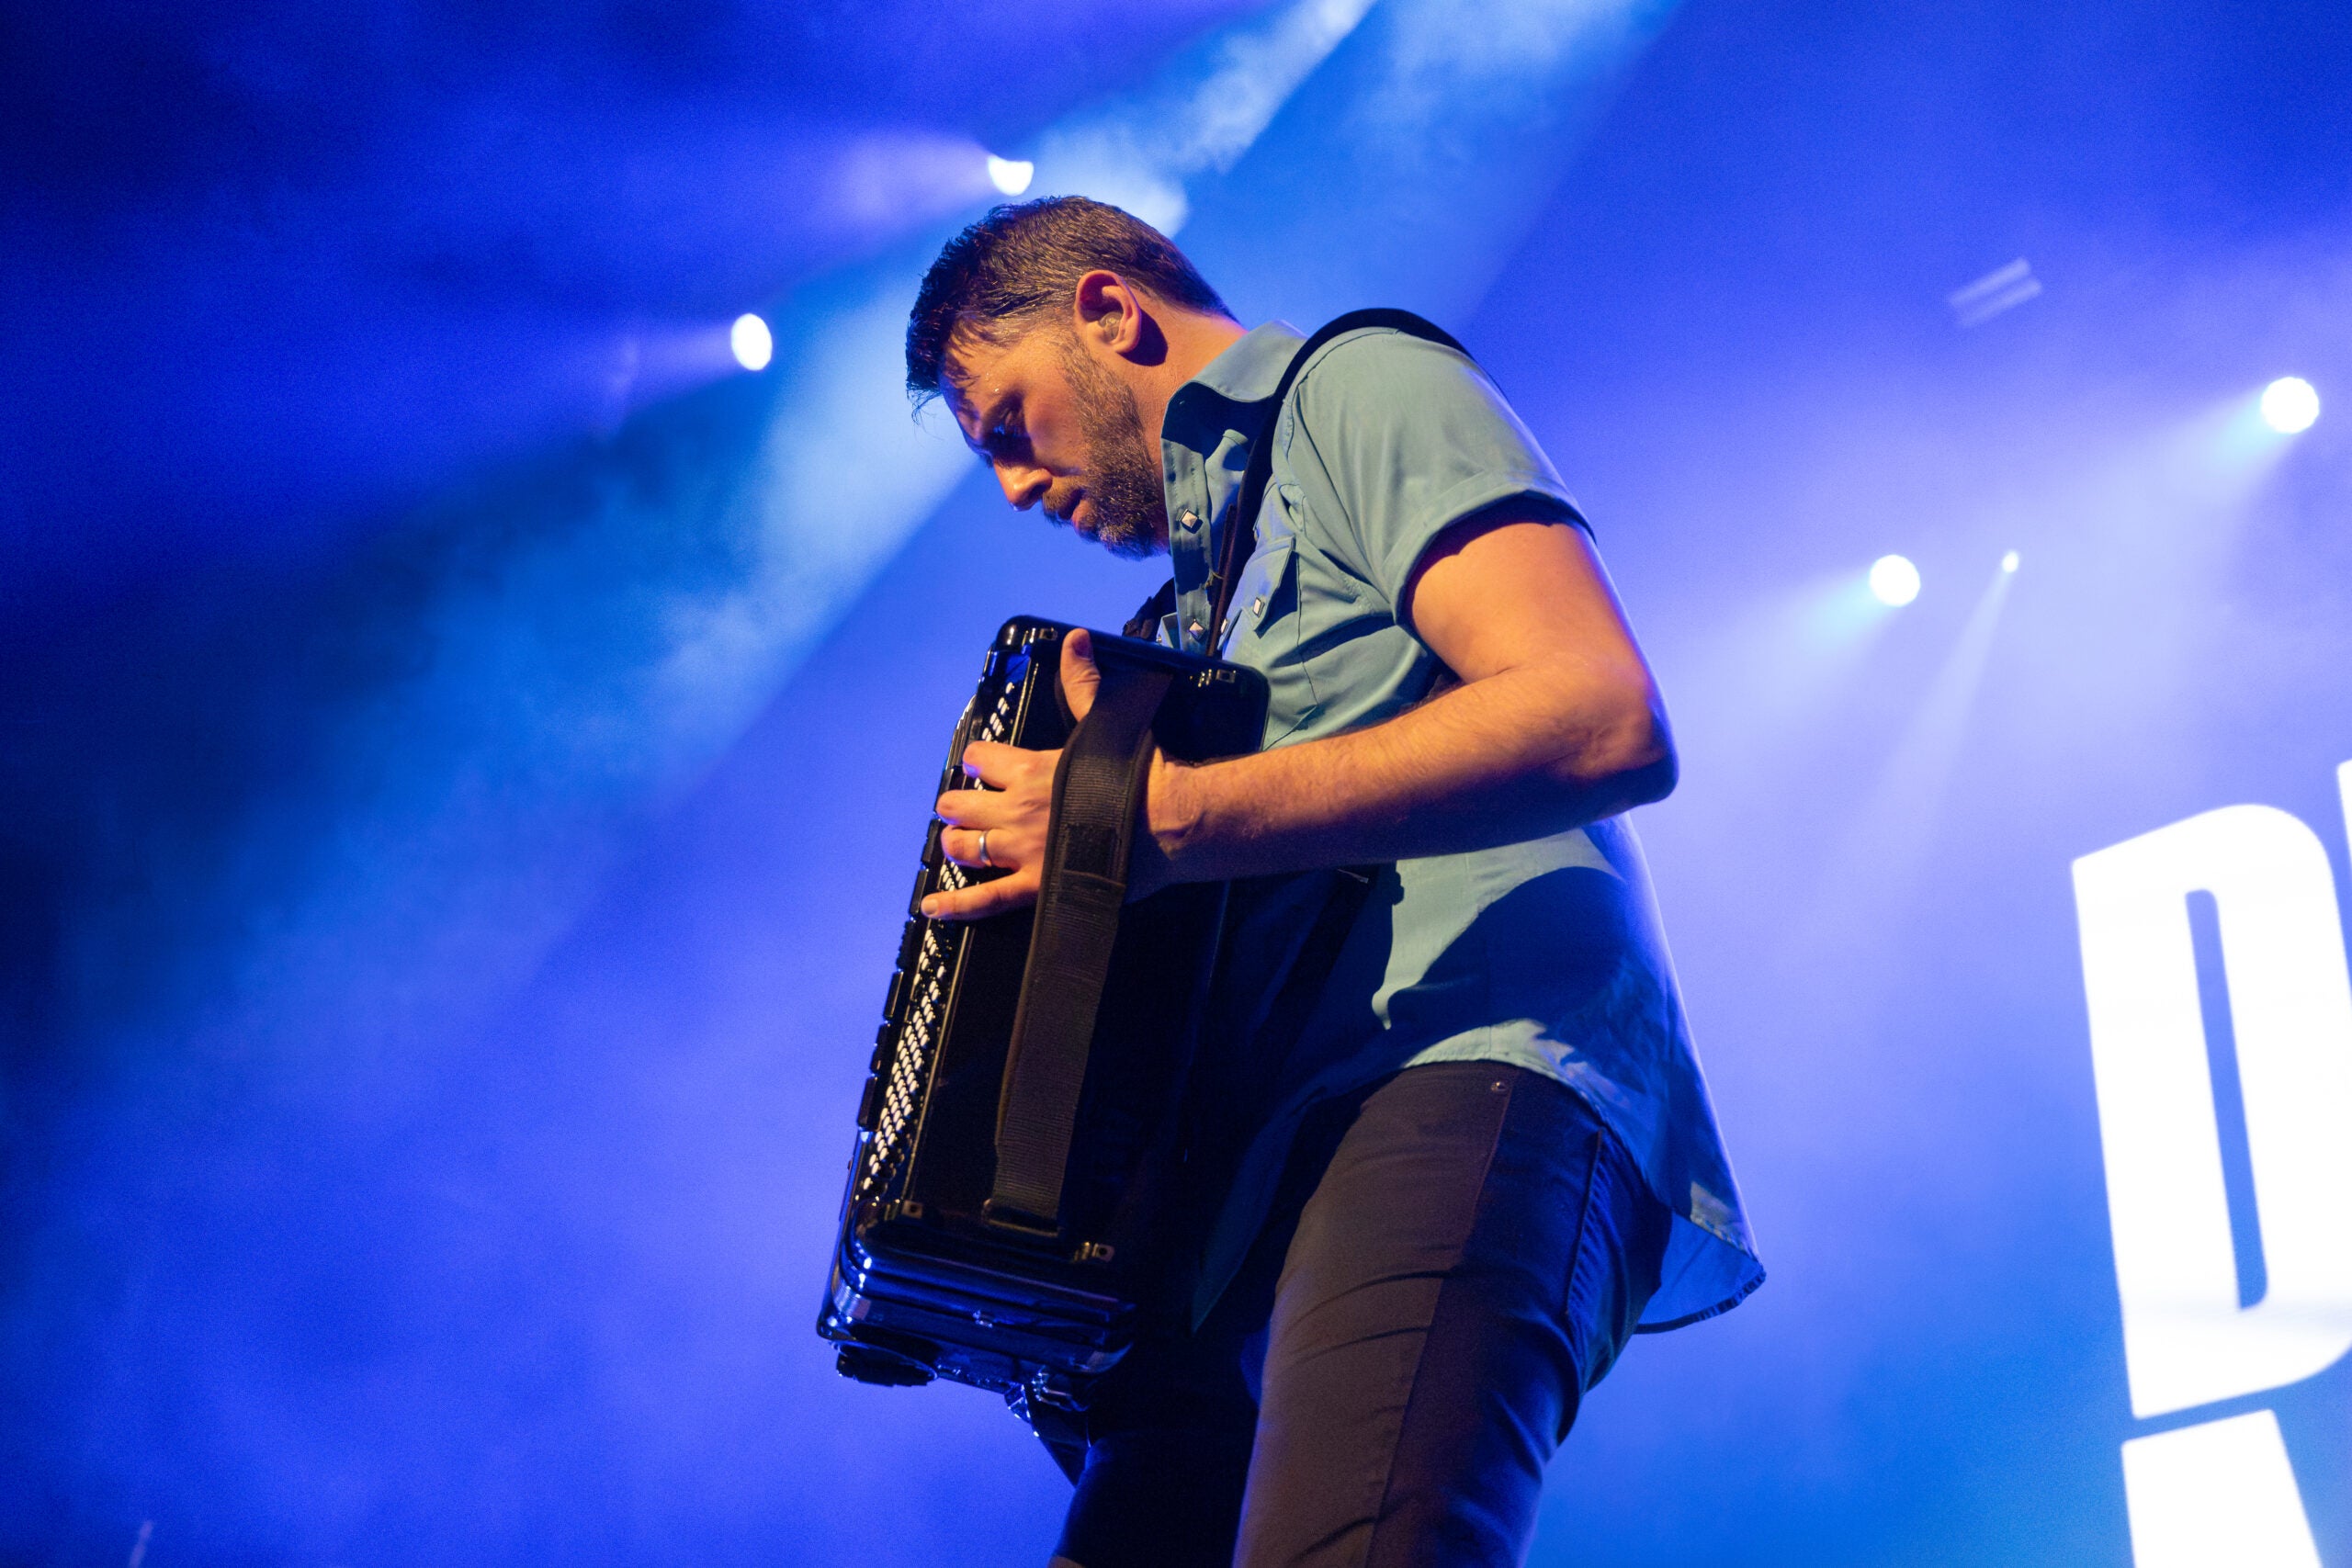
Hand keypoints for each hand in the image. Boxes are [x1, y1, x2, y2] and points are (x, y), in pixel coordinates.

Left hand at [925, 629, 1142, 921]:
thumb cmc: (1140, 773)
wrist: (1168, 821)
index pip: (981, 760)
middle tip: (960, 806)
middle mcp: (1016, 809)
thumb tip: (1076, 639)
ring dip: (957, 842)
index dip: (977, 762)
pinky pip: (985, 900)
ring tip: (956, 841)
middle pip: (963, 806)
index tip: (978, 765)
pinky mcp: (1035, 886)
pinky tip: (932, 906)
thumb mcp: (1105, 719)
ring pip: (966, 848)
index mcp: (1028, 768)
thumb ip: (1083, 681)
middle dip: (957, 804)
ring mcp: (1022, 851)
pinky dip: (956, 905)